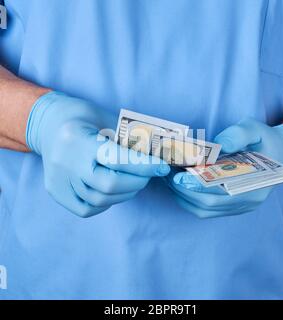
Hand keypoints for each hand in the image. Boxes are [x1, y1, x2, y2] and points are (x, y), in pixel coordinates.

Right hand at [26, 91, 169, 216]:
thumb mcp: (107, 120)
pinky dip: (107, 203)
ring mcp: (58, 181)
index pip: (116, 159)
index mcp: (77, 139)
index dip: (144, 166)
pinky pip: (87, 208)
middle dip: (137, 181)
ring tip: (134, 181)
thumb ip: (128, 140)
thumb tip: (154, 159)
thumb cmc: (84, 118)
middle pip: (109, 185)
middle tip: (149, 174)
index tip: (162, 167)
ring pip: (100, 200)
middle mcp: (65, 163)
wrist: (50, 125)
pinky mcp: (57, 193)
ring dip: (125, 193)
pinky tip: (113, 190)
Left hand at [167, 118, 282, 218]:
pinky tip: (179, 184)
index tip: (178, 177)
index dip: (198, 187)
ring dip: (182, 196)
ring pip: (203, 210)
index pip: (221, 193)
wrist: (278, 154)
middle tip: (167, 175)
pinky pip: (204, 209)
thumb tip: (219, 144)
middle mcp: (245, 201)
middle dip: (184, 191)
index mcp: (254, 185)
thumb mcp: (255, 130)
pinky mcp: (229, 206)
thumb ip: (239, 134)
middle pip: (207, 205)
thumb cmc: (265, 142)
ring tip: (169, 178)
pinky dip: (188, 199)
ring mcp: (237, 207)